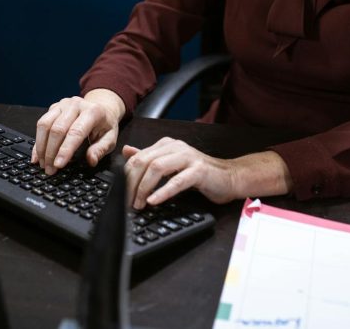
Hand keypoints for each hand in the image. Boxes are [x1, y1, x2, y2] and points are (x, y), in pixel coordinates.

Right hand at [32, 89, 124, 174]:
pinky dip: (38, 141)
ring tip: (43, 164)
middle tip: (50, 170)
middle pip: (57, 129)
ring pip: (45, 125)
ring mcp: (63, 104)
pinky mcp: (54, 107)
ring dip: (41, 147)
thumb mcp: (111, 138)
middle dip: (51, 152)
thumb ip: (101, 149)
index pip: (76, 132)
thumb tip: (91, 160)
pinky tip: (37, 155)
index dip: (65, 149)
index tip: (58, 165)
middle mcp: (75, 104)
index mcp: (93, 111)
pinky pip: (41, 123)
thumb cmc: (105, 124)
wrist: (101, 107)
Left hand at [122, 141, 292, 208]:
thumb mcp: (171, 164)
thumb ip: (150, 157)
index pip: (138, 157)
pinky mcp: (199, 171)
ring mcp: (188, 157)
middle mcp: (176, 147)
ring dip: (144, 188)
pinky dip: (163, 192)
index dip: (125, 176)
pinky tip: (154, 201)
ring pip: (157, 168)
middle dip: (131, 183)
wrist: (230, 177)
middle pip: (144, 161)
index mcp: (166, 145)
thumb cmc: (200, 174)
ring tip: (138, 204)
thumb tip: (127, 152)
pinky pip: (176, 181)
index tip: (119, 193)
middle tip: (125, 201)